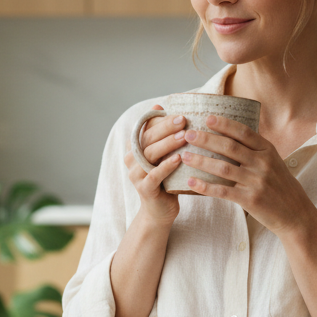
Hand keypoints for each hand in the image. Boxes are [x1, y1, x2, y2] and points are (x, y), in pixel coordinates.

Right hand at [122, 105, 187, 224]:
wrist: (160, 211)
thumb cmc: (166, 179)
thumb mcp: (163, 155)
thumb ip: (160, 134)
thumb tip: (158, 105)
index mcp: (135, 148)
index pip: (146, 128)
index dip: (161, 120)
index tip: (179, 113)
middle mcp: (132, 159)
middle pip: (147, 139)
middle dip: (166, 128)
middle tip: (183, 120)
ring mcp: (135, 174)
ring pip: (150, 154)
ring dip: (168, 144)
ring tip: (184, 136)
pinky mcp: (144, 189)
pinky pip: (155, 175)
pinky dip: (166, 166)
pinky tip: (179, 159)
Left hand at [178, 114, 315, 235]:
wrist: (295, 214)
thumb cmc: (280, 185)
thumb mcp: (274, 161)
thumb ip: (255, 148)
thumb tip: (232, 131)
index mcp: (268, 151)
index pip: (244, 132)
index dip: (225, 124)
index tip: (208, 118)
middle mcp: (263, 164)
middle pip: (230, 148)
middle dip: (207, 139)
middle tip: (188, 134)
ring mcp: (257, 182)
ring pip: (223, 168)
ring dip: (201, 161)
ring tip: (184, 156)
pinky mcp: (251, 200)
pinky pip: (223, 192)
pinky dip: (205, 187)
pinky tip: (191, 182)